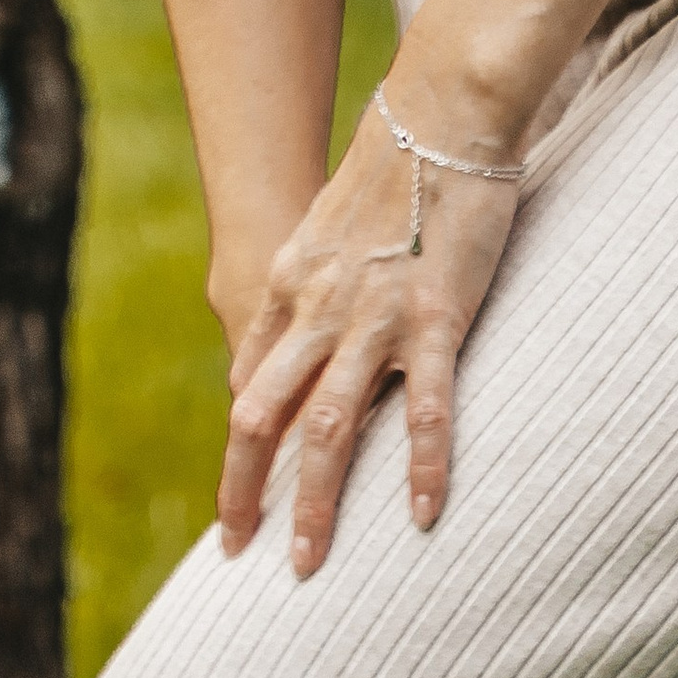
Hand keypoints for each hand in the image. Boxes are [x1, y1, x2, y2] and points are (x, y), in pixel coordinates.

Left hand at [216, 91, 520, 576]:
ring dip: (314, 501)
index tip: (239, 503)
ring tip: (310, 564)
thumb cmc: (388, 172)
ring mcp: (375, 316)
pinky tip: (420, 515)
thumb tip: (271, 358)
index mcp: (291, 286)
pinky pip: (425, 407)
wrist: (439, 113)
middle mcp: (319, 308)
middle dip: (245, 490)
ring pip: (328, 426)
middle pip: (263, 415)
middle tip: (241, 553)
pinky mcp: (436, 315)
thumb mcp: (322, 233)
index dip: (239, 449)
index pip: (250, 385)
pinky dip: (421, 465)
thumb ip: (299, 295)